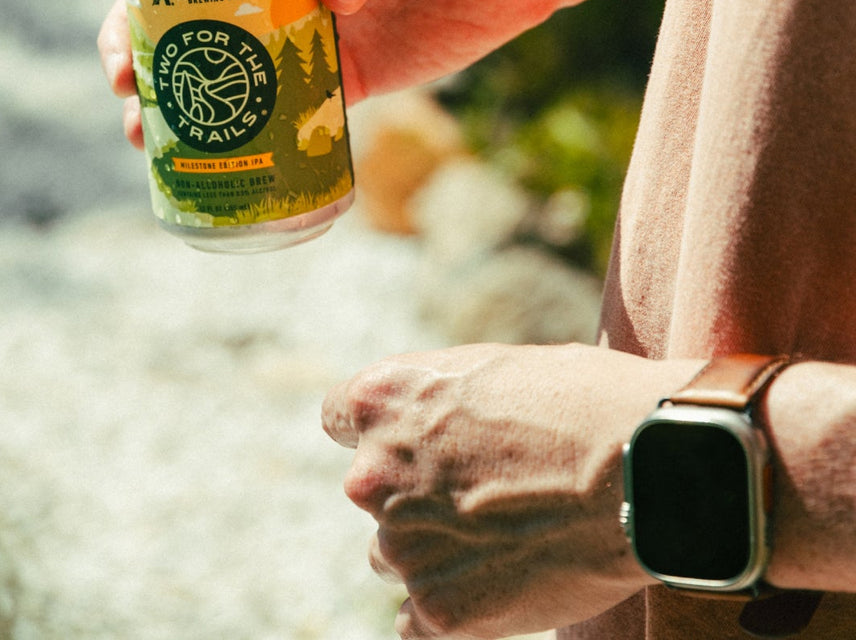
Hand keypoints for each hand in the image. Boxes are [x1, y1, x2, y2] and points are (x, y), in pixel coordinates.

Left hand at [322, 344, 698, 638]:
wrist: (648, 467)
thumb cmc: (581, 400)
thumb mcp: (489, 370)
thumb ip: (434, 405)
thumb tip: (422, 426)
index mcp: (380, 399)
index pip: (338, 418)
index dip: (378, 432)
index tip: (412, 442)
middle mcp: (373, 472)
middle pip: (371, 493)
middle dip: (413, 494)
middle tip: (484, 494)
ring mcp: (404, 545)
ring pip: (395, 555)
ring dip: (434, 550)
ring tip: (508, 537)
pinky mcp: (441, 609)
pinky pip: (414, 621)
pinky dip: (447, 609)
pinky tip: (495, 588)